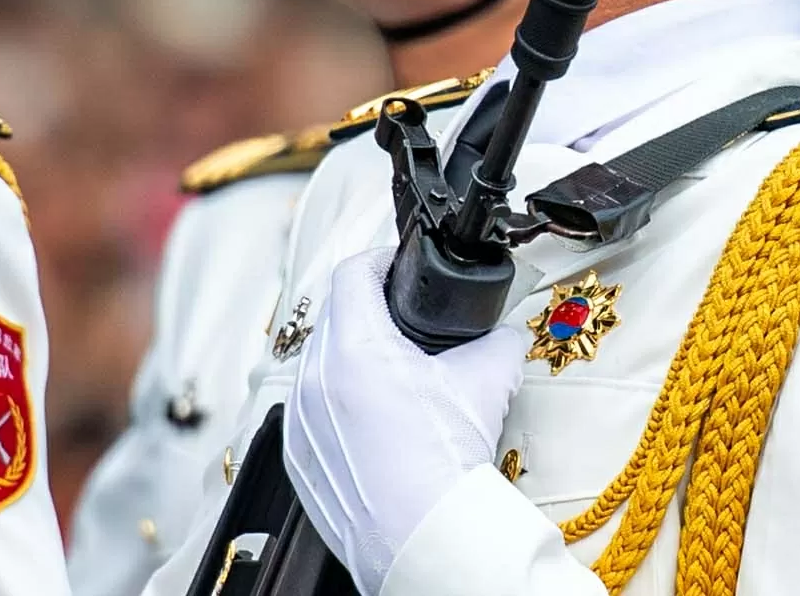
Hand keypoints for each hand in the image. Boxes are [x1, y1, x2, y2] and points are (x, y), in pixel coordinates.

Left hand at [285, 247, 527, 594]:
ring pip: (318, 364)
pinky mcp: (297, 456)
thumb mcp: (488, 383)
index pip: (354, 273)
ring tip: (388, 370)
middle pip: (334, 317)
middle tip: (402, 317)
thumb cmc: (447, 467)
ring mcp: (300, 421)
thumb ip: (497, 340)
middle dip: (368, 309)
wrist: (427, 539)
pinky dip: (335, 401)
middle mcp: (316, 380)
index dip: (381, 260)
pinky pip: (310, 409)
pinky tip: (370, 417)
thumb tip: (502, 331)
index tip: (398, 266)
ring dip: (348, 356)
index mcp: (355, 349)